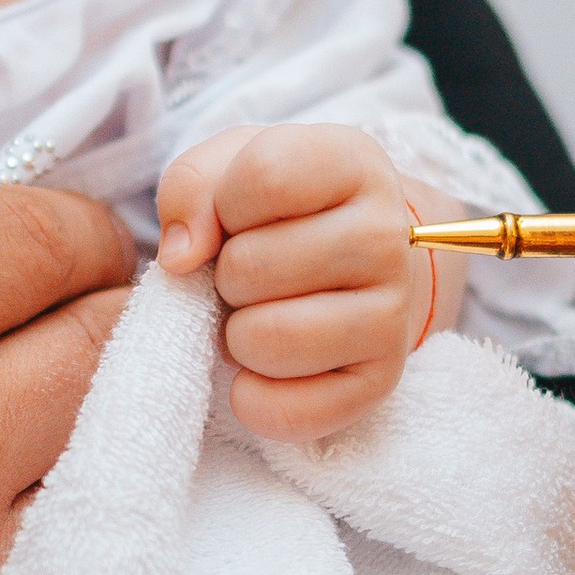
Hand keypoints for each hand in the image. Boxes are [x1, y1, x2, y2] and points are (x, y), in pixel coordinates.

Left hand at [158, 122, 432, 437]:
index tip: (240, 215)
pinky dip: (253, 398)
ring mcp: (393, 314)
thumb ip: (190, 187)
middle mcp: (388, 235)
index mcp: (354, 163)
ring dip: (237, 336)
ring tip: (262, 315)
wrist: (360, 263)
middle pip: (250, 266)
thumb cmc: (281, 211)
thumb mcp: (230, 168)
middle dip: (227, 275)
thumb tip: (181, 258)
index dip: (224, 203)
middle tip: (254, 276)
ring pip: (264, 339)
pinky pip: (286, 411)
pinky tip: (268, 368)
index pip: (264, 177)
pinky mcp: (380, 383)